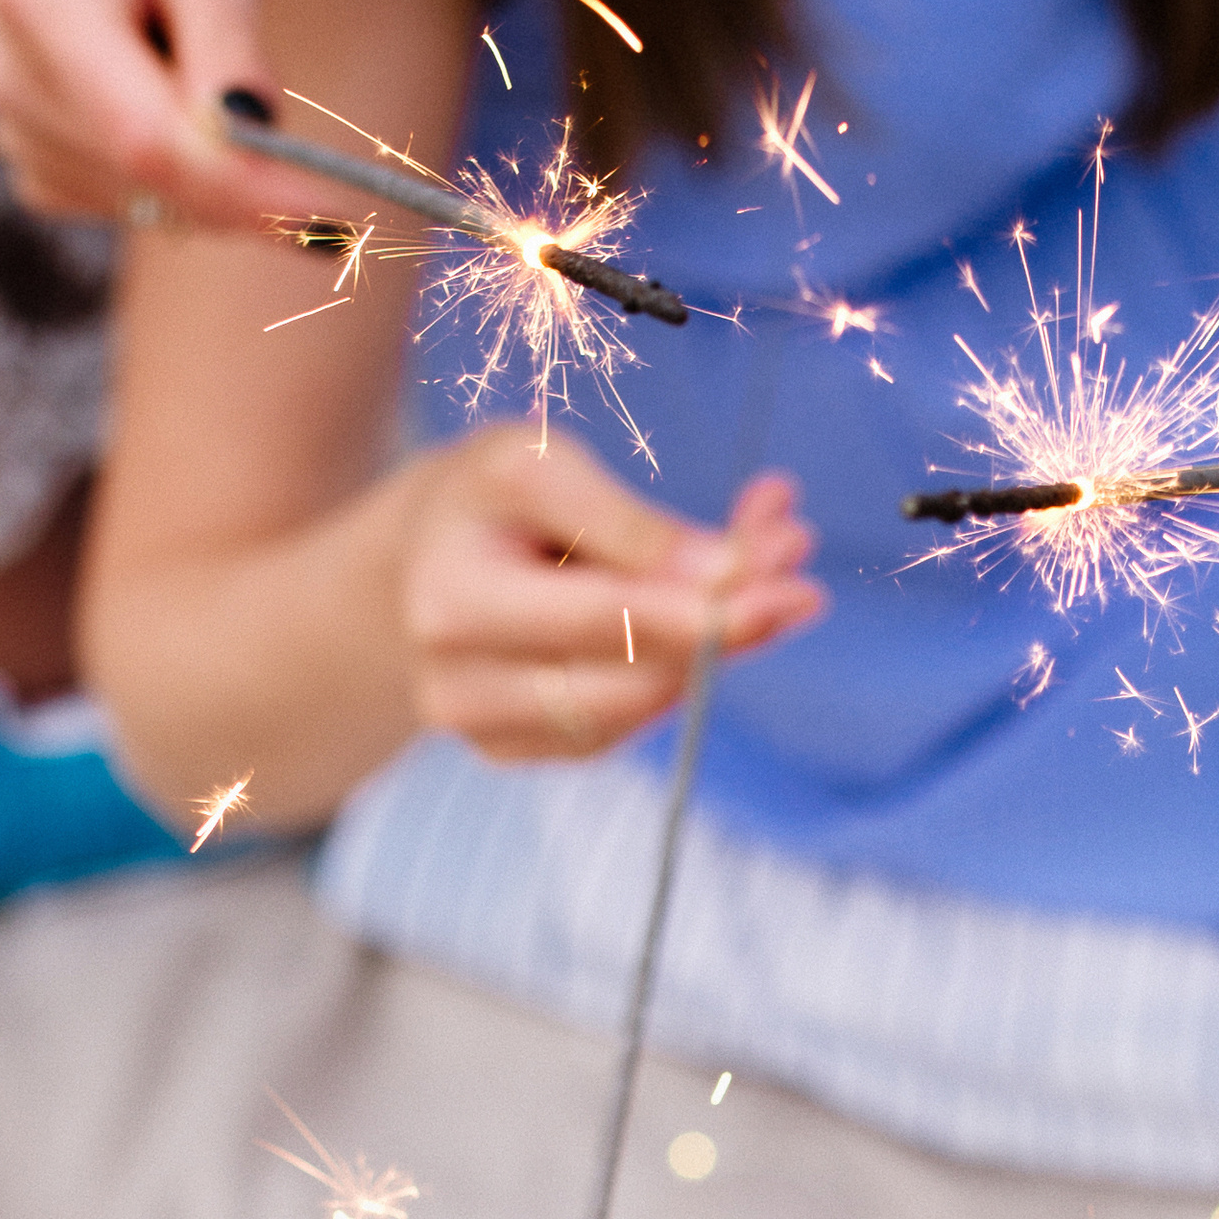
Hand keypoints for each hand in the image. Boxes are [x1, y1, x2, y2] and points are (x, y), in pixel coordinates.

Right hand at [0, 0, 284, 235]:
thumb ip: (227, 36)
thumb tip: (248, 135)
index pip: (143, 134)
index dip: (241, 187)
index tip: (333, 216)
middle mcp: (5, 69)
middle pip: (148, 176)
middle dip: (243, 180)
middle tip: (311, 162)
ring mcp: (10, 125)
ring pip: (151, 203)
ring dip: (213, 170)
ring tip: (198, 65)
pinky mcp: (33, 165)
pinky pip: (136, 208)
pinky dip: (180, 180)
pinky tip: (168, 97)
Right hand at [389, 434, 823, 762]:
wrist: (422, 559)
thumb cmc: (487, 498)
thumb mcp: (540, 466)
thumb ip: (629, 522)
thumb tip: (730, 578)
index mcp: (453, 601)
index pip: (602, 620)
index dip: (702, 606)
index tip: (788, 572)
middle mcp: (458, 688)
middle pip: (628, 680)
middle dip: (726, 624)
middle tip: (797, 560)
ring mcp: (485, 734)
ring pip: (636, 713)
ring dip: (716, 649)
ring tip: (769, 578)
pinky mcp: (518, 753)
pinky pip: (624, 728)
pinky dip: (680, 673)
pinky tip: (709, 620)